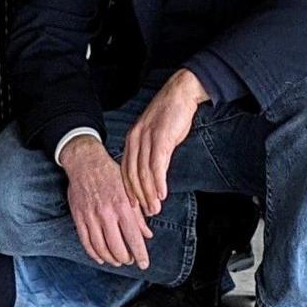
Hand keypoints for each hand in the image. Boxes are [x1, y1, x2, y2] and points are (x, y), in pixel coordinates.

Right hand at [59, 136, 151, 268]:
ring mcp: (90, 216)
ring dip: (111, 259)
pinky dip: (94, 254)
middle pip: (117, 247)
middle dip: (125, 258)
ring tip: (117, 261)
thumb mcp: (130, 191)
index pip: (133, 238)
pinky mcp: (78, 217)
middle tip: (129, 260)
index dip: (140, 255)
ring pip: (101, 248)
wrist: (85, 162)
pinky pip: (86, 242)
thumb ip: (139, 215)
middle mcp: (106, 214)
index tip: (144, 264)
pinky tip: (101, 257)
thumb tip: (147, 235)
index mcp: (122, 206)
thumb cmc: (110, 174)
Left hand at [120, 70, 205, 217]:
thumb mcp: (156, 135)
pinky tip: (162, 193)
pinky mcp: (160, 137)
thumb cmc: (170, 116)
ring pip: (144, 172)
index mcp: (131, 139)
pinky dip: (159, 181)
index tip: (134, 206)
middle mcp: (135, 139)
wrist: (180, 93)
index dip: (129, 189)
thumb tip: (154, 174)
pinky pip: (157, 164)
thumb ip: (151, 153)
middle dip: (139, 196)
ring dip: (149, 193)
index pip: (126, 169)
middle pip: (133, 174)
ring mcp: (146, 138)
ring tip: (155, 208)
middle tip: (147, 213)